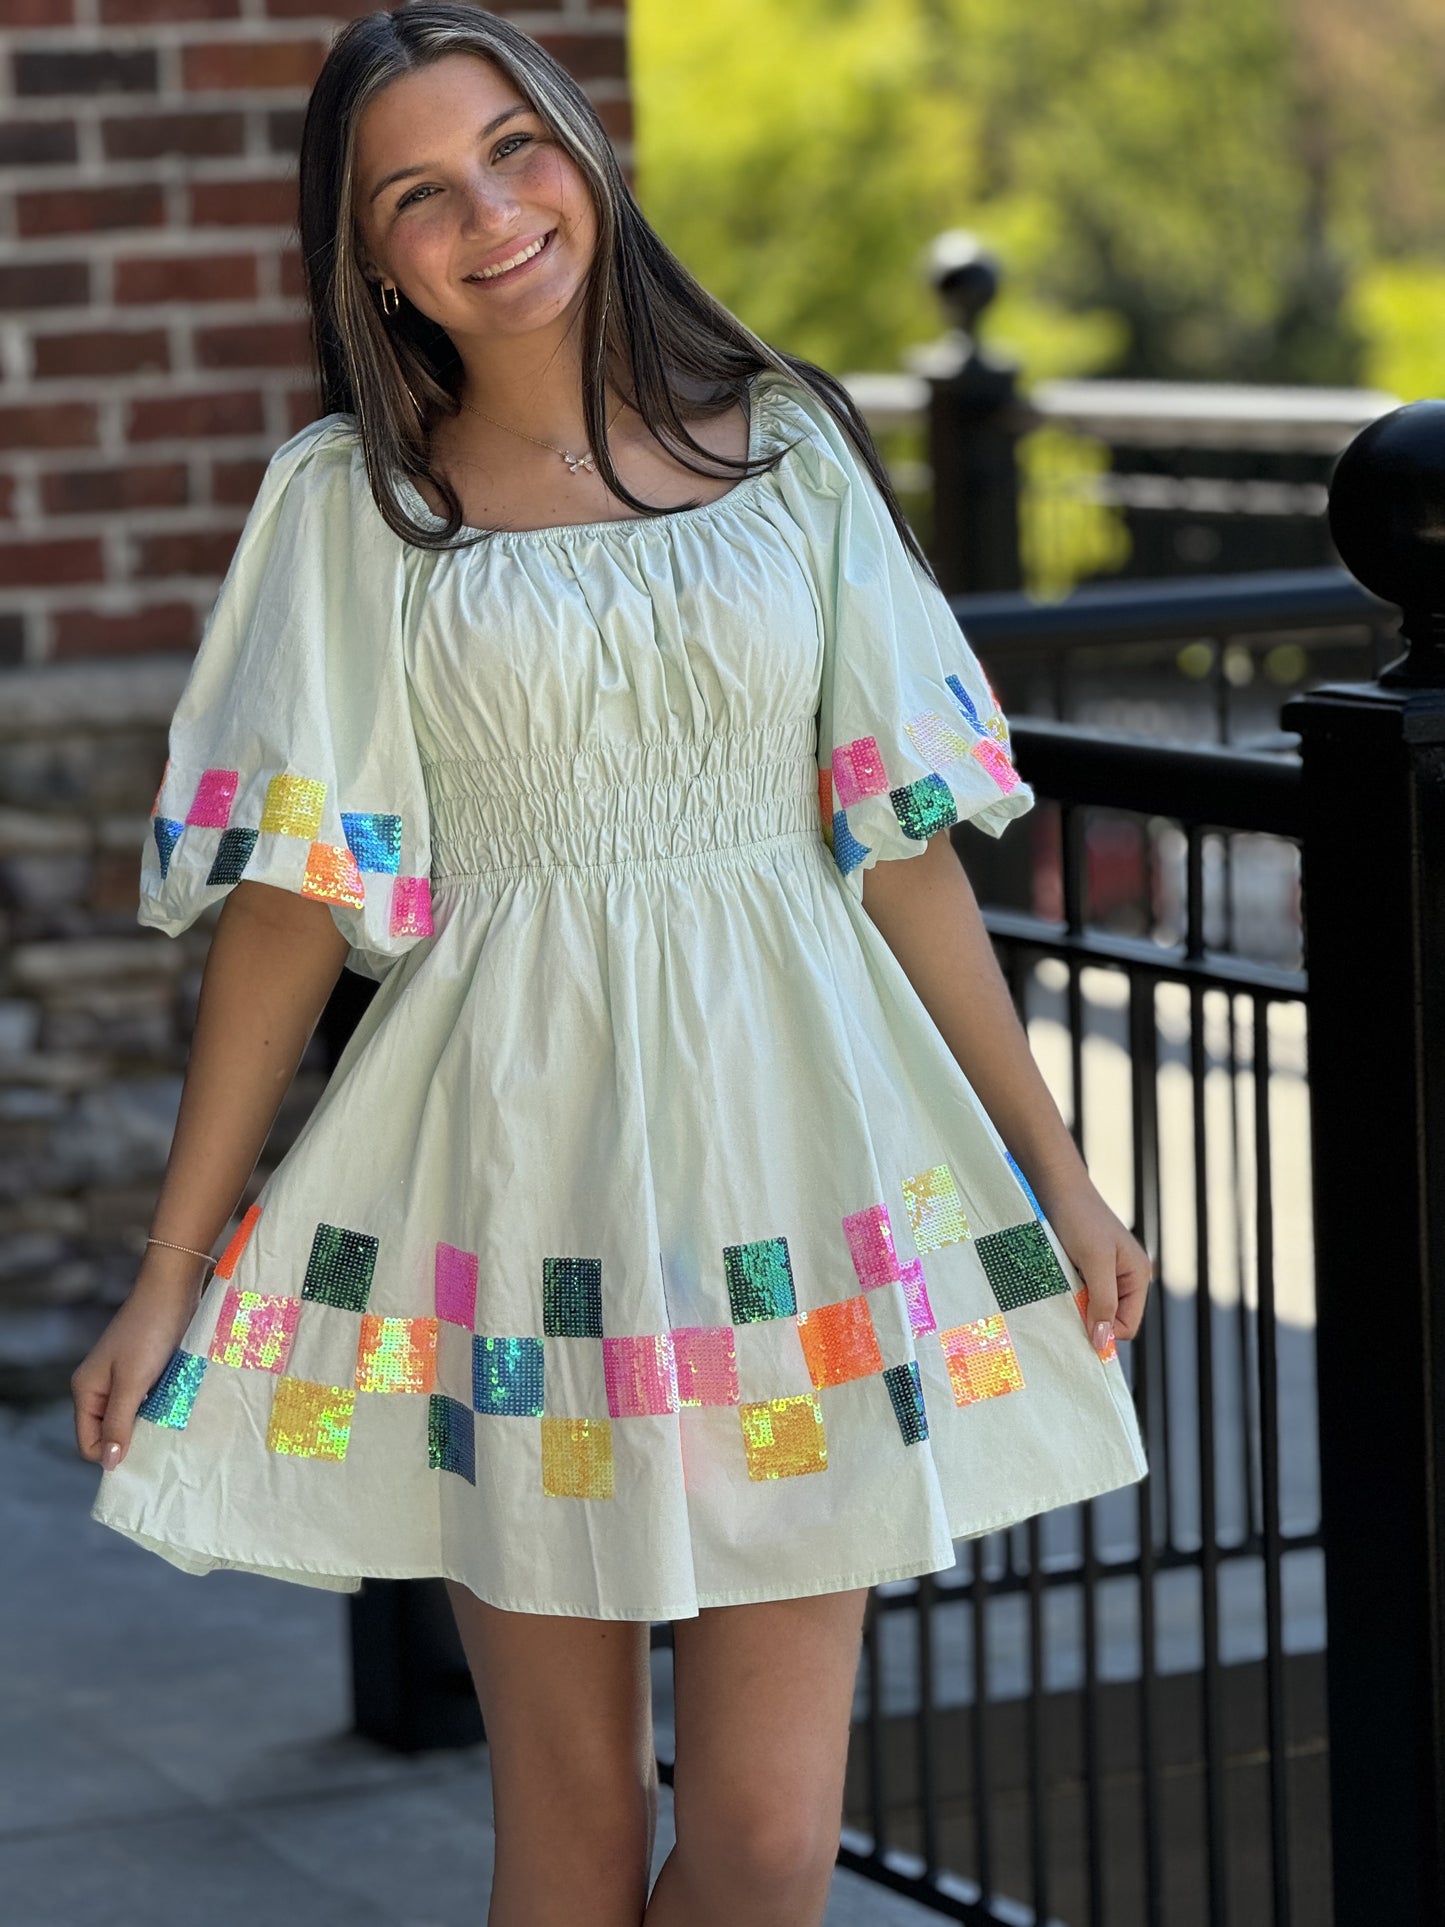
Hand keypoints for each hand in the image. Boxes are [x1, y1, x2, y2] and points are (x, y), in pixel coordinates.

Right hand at [71, 1259, 205, 1470]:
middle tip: (162, 1433)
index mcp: (86, 1391)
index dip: (112, 1452)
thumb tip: (109, 1462)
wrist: (172, 1289)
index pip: (89, 1443)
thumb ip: (119, 1422)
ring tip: (171, 1416)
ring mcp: (122, 1378)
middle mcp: (100, 1387)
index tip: (143, 1449)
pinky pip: (147, 1401)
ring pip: (132, 1417)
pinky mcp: (144, 1370)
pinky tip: (176, 1403)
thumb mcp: (132, 1381)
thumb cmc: (150, 1331)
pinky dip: (159, 1405)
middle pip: (110, 1432)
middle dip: (134, 1437)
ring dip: (150, 1421)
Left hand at [1039, 1181, 1150, 1352]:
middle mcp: (1125, 1278)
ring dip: (1075, 1306)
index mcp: (1137, 1276)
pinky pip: (1079, 1296)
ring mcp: (1105, 1274)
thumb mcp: (1095, 1261)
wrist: (1057, 1188)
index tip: (1077, 1323)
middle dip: (1088, 1317)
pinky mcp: (1085, 1269)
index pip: (1127, 1325)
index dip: (1104, 1331)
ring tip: (1061, 1287)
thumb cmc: (1079, 1219)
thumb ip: (1102, 1301)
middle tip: (1066, 1302)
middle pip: (1109, 1320)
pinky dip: (1067, 1294)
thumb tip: (1103, 1343)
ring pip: (1092, 1309)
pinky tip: (1056, 1282)